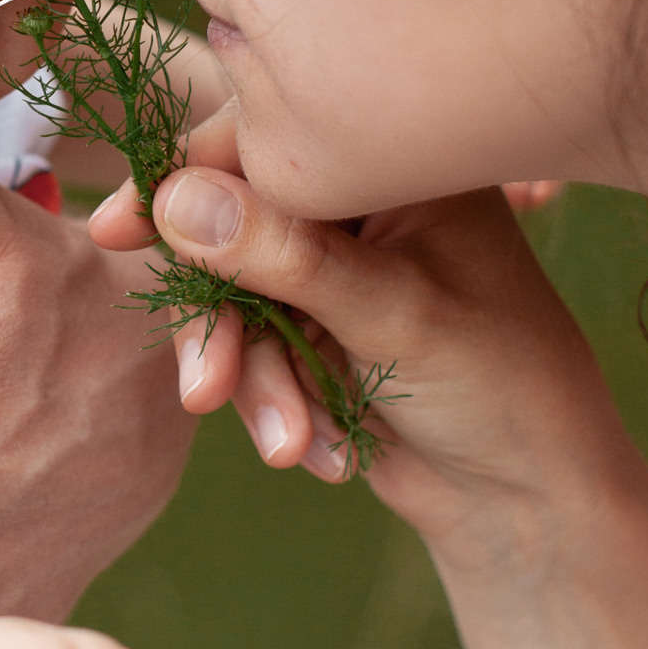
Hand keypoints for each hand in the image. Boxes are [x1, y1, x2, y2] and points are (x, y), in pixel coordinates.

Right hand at [87, 106, 640, 568]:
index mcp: (398, 167)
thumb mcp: (394, 315)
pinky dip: (276, 404)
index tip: (119, 229)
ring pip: (235, 301)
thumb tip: (174, 197)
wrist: (528, 502)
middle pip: (233, 231)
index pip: (268, 147)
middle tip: (207, 391)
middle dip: (223, 322)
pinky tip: (323, 451)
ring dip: (255, 381)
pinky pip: (253, 352)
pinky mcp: (318, 333)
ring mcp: (337, 273)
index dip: (186, 185)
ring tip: (289, 445)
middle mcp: (363, 209)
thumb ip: (284, 256)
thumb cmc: (498, 389)